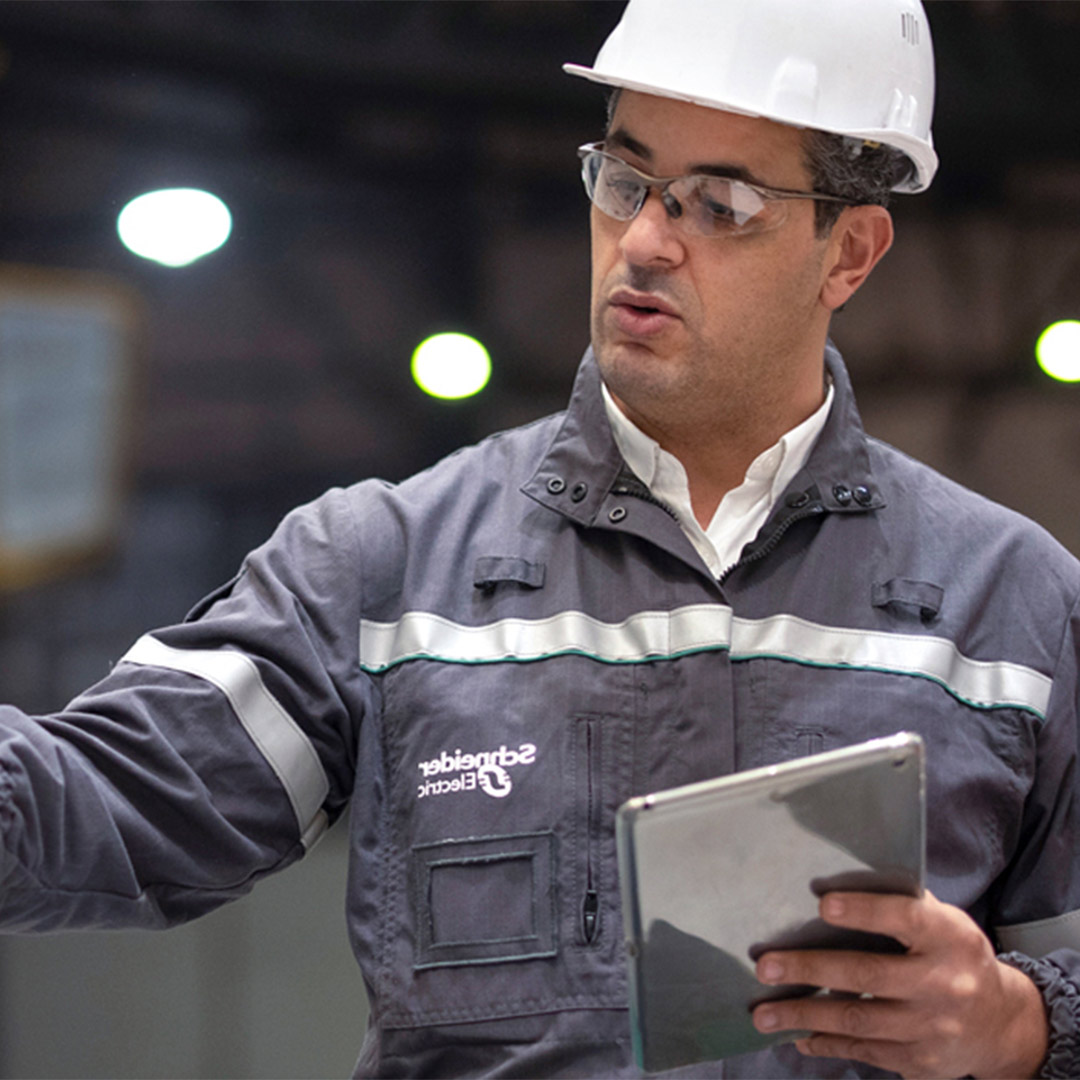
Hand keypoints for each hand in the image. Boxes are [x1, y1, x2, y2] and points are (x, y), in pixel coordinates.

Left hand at [750, 890, 1047, 1078]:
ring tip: (763, 1013)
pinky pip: (865, 1052)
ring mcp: (932, 1028)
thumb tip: (836, 880)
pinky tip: (796, 1035)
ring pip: (858, 1021)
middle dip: (811, 970)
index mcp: (949, 938)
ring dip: (804, 1015)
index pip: (906, 918)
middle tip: (765, 967)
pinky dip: (826, 1043)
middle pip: (869, 974)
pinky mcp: (920, 1062)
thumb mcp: (944, 924)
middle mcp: (945, 984)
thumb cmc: (955, 956)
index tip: (823, 903)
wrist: (1002, 1024)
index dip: (865, 911)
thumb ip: (902, 905)